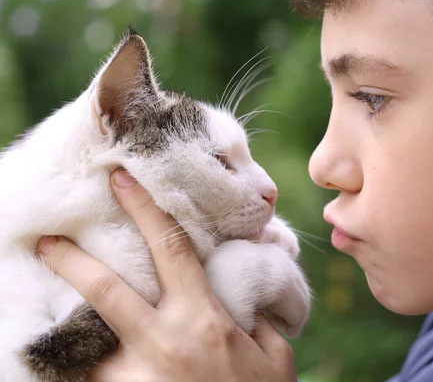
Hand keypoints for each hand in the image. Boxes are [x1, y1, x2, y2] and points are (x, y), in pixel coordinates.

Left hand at [36, 169, 296, 380]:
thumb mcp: (275, 356)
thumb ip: (259, 320)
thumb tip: (247, 296)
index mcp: (203, 319)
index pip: (170, 249)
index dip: (145, 209)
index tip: (121, 180)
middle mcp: (163, 342)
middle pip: (106, 289)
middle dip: (71, 260)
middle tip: (47, 240)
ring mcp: (137, 376)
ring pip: (88, 340)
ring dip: (72, 322)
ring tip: (57, 306)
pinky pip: (93, 375)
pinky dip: (84, 362)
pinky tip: (80, 353)